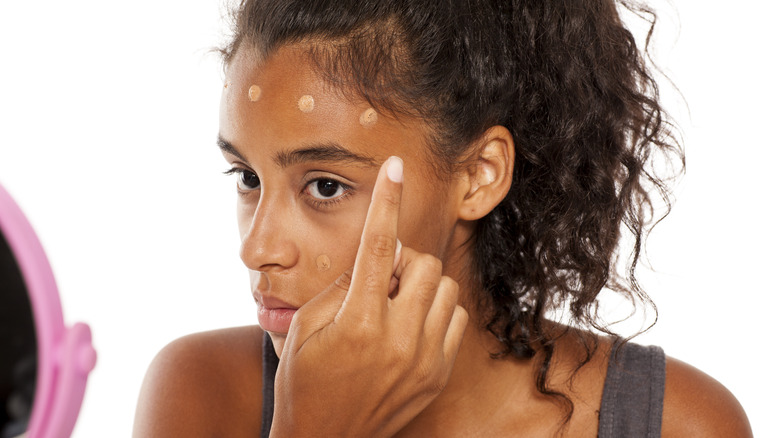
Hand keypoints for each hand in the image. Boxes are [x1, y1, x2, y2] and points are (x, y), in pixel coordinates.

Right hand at [270, 156, 468, 437]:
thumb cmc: (303, 385)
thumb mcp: (305, 330)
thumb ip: (341, 287)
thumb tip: (373, 258)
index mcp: (358, 323)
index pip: (375, 245)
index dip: (386, 200)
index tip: (394, 167)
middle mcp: (398, 338)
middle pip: (422, 262)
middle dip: (402, 258)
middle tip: (378, 278)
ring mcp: (424, 359)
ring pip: (444, 287)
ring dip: (420, 284)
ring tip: (393, 304)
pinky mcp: (438, 374)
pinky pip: (455, 318)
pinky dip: (435, 310)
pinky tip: (410, 325)